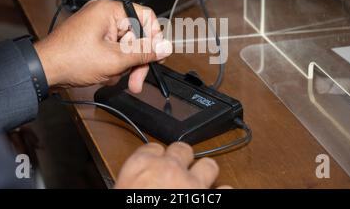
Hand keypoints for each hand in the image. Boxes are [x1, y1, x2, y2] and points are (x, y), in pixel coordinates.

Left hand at [34, 0, 171, 92]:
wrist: (43, 71)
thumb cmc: (69, 59)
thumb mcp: (115, 59)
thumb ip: (143, 52)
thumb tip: (164, 47)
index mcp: (110, 10)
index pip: (146, 17)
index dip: (154, 37)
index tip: (157, 55)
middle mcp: (104, 15)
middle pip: (136, 35)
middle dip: (137, 60)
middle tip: (137, 80)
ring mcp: (98, 27)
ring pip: (126, 46)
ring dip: (124, 66)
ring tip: (112, 77)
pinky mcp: (93, 39)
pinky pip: (114, 50)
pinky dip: (113, 65)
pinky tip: (104, 74)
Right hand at [115, 142, 229, 188]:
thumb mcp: (122, 193)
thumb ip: (133, 187)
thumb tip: (139, 189)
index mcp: (141, 167)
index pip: (152, 148)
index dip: (156, 157)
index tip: (156, 165)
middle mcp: (169, 169)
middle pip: (182, 149)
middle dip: (182, 159)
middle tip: (179, 172)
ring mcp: (193, 184)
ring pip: (208, 164)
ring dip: (205, 174)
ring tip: (200, 186)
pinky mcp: (212, 200)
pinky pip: (226, 190)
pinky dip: (223, 194)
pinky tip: (217, 198)